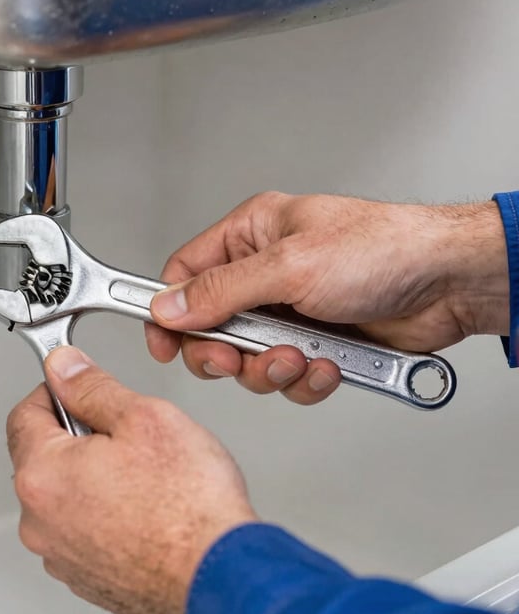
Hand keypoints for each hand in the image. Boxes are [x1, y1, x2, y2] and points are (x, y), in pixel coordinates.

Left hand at [7, 346, 257, 613]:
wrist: (220, 578)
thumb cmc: (189, 507)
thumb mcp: (144, 417)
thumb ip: (93, 388)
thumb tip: (64, 369)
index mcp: (43, 475)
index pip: (25, 413)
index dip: (56, 390)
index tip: (81, 387)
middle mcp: (39, 523)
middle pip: (46, 457)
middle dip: (81, 438)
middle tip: (129, 438)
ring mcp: (62, 558)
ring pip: (68, 497)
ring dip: (95, 480)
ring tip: (147, 481)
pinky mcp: (88, 582)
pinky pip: (86, 534)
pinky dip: (108, 518)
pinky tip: (149, 513)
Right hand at [146, 193, 508, 404]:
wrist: (448, 284)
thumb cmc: (382, 249)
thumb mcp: (290, 267)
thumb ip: (222, 292)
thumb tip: (170, 307)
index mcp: (252, 234)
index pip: (186, 273)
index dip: (170, 310)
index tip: (165, 343)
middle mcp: (266, 272)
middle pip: (213, 326)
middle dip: (226, 352)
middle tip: (236, 359)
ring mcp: (292, 310)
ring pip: (251, 359)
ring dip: (271, 368)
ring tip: (299, 357)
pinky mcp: (318, 341)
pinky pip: (289, 375)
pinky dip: (305, 379)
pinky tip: (327, 364)